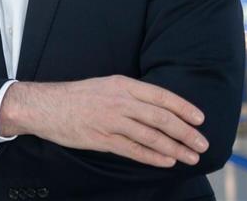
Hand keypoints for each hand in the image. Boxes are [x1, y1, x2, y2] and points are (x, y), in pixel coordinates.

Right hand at [1, 76, 207, 167]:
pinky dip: (153, 157)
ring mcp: (110, 121)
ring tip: (190, 157)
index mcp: (121, 84)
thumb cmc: (76, 96)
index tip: (200, 119)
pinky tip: (167, 162)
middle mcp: (118, 101)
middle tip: (202, 144)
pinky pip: (134, 150)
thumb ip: (129, 95)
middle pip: (161, 118)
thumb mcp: (104, 85)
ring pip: (151, 136)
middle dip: (185, 132)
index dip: (183, 108)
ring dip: (175, 148)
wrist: (45, 106)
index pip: (160, 95)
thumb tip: (157, 107)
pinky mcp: (102, 139)